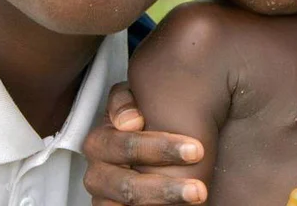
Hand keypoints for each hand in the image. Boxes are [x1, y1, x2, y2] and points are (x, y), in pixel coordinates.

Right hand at [82, 82, 208, 204]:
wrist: (135, 149)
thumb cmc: (140, 120)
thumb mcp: (132, 101)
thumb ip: (126, 101)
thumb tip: (131, 121)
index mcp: (99, 142)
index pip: (127, 146)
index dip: (161, 148)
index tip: (197, 150)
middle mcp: (97, 173)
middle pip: (129, 185)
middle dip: (166, 187)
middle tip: (199, 188)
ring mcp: (103, 197)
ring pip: (130, 205)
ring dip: (163, 202)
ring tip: (196, 197)